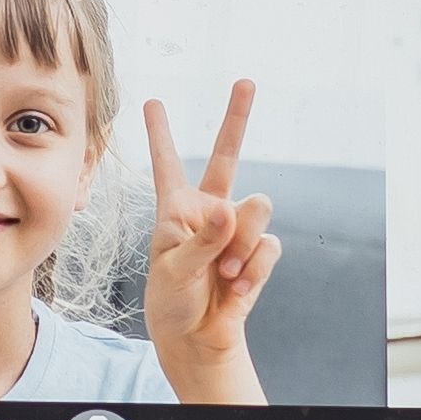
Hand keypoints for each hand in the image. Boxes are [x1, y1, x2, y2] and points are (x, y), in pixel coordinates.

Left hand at [139, 84, 277, 409]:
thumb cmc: (173, 301)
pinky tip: (237, 287)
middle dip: (237, 117)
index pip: (168, 163)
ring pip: (256, 211)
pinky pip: (267, 247)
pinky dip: (252, 270)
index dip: (161, 132)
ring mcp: (236, 229)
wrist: (198, 338)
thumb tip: (230, 208)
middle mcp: (208, 210)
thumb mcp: (175, 269)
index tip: (153, 100)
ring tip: (223, 273)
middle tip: (246, 81)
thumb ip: (203, 238)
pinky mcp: (258, 252)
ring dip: (240, 245)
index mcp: (176, 209)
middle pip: (228, 155)